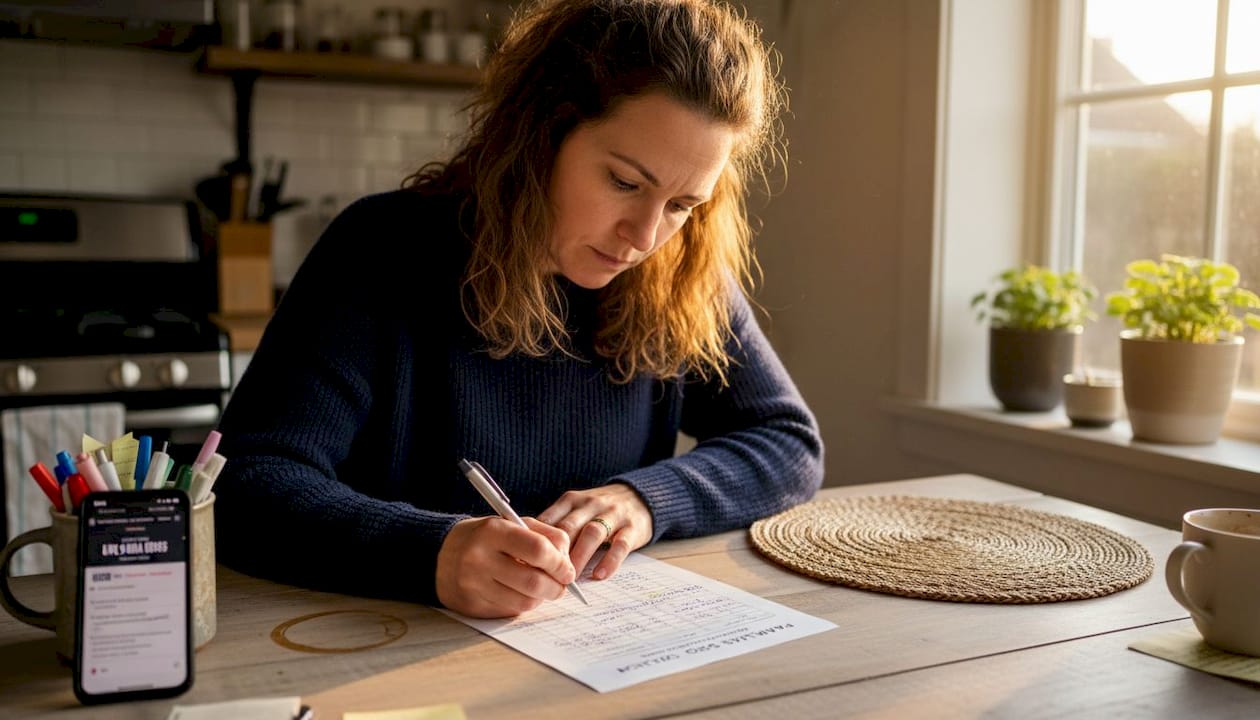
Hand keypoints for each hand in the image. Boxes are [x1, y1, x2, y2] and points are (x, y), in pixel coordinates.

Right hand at [435, 516, 576, 617]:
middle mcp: (480, 559)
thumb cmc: (485, 538)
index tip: (567, 570)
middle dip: (556, 587)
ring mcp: (474, 585)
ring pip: (525, 602)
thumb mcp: (511, 524)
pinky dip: (523, 604)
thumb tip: (568, 561)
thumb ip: (545, 535)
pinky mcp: (472, 606)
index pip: (538, 550)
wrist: (439, 556)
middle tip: (561, 585)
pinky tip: (520, 593)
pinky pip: (510, 611)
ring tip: (542, 588)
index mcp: (493, 532)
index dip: (560, 563)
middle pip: (534, 582)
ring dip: (542, 598)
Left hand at [537, 482, 652, 581]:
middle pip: (569, 527)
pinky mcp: (632, 527)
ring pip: (592, 534)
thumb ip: (556, 526)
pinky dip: (609, 561)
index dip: (538, 542)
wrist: (639, 496)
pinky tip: (599, 575)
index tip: (529, 564)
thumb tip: (529, 553)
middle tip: (546, 576)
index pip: (550, 519)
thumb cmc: (599, 510)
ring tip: (570, 579)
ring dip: (579, 557)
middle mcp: (591, 504)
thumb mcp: (576, 510)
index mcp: (571, 500)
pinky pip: (620, 545)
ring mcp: (613, 514)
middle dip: (557, 552)